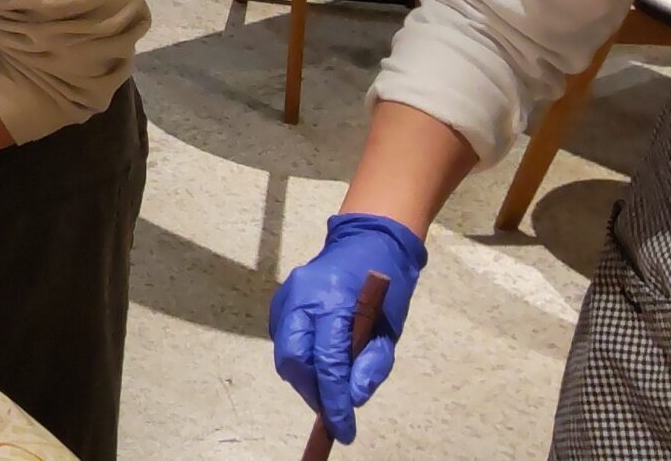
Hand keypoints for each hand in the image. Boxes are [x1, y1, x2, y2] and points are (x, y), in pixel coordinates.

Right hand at [269, 213, 426, 445]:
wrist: (368, 239)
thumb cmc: (386, 285)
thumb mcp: (389, 330)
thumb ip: (371, 365)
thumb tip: (352, 399)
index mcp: (333, 303)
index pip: (326, 363)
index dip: (334, 402)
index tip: (344, 430)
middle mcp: (301, 298)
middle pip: (292, 360)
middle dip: (311, 392)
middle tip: (332, 412)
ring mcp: (286, 296)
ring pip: (284, 353)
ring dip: (304, 379)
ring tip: (327, 390)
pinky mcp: (281, 298)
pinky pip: (283, 339)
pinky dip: (298, 359)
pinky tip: (317, 363)